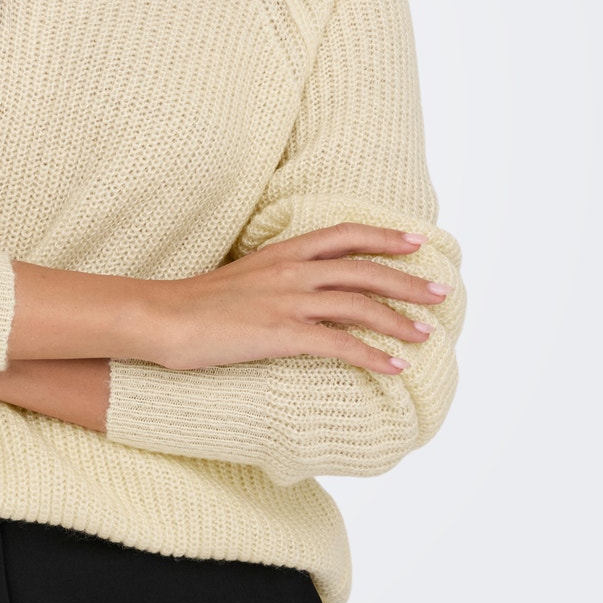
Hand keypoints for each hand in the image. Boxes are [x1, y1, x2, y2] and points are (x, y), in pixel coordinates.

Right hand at [157, 222, 451, 377]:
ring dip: (398, 321)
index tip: (417, 241)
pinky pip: (339, 344)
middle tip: (441, 293)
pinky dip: (371, 356)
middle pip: (364, 270)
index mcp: (282, 253)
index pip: (345, 235)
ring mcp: (287, 301)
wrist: (161, 318)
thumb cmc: (194, 304)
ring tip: (426, 335)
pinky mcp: (281, 334)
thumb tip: (300, 291)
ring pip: (359, 305)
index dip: (384, 237)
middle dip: (407, 281)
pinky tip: (393, 368)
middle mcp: (291, 271)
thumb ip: (275, 277)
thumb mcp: (241, 277)